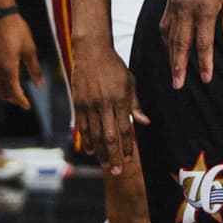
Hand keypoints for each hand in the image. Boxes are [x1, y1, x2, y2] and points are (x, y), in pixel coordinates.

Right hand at [0, 12, 42, 108]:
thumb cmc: (16, 29)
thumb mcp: (29, 48)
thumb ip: (34, 69)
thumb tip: (39, 85)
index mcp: (7, 68)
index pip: (13, 92)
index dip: (21, 100)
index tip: (27, 106)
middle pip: (2, 91)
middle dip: (12, 98)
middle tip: (21, 101)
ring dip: (2, 92)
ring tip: (12, 94)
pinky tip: (2, 79)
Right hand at [68, 41, 147, 173]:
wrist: (91, 51)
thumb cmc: (114, 66)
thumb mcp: (130, 82)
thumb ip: (135, 104)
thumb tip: (145, 123)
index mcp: (119, 99)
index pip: (124, 128)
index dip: (127, 146)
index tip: (129, 159)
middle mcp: (103, 104)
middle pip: (108, 137)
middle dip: (113, 156)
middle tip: (117, 172)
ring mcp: (89, 105)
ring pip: (94, 135)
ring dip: (100, 153)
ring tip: (105, 165)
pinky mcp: (78, 103)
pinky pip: (82, 126)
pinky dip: (86, 140)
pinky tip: (91, 151)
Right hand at [161, 0, 222, 86]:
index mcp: (205, 9)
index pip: (203, 43)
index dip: (205, 63)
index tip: (206, 78)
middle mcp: (186, 9)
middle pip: (181, 44)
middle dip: (179, 67)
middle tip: (178, 85)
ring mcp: (175, 4)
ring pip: (170, 36)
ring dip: (171, 56)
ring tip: (173, 73)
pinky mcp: (170, 0)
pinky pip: (165, 24)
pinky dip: (166, 39)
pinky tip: (169, 48)